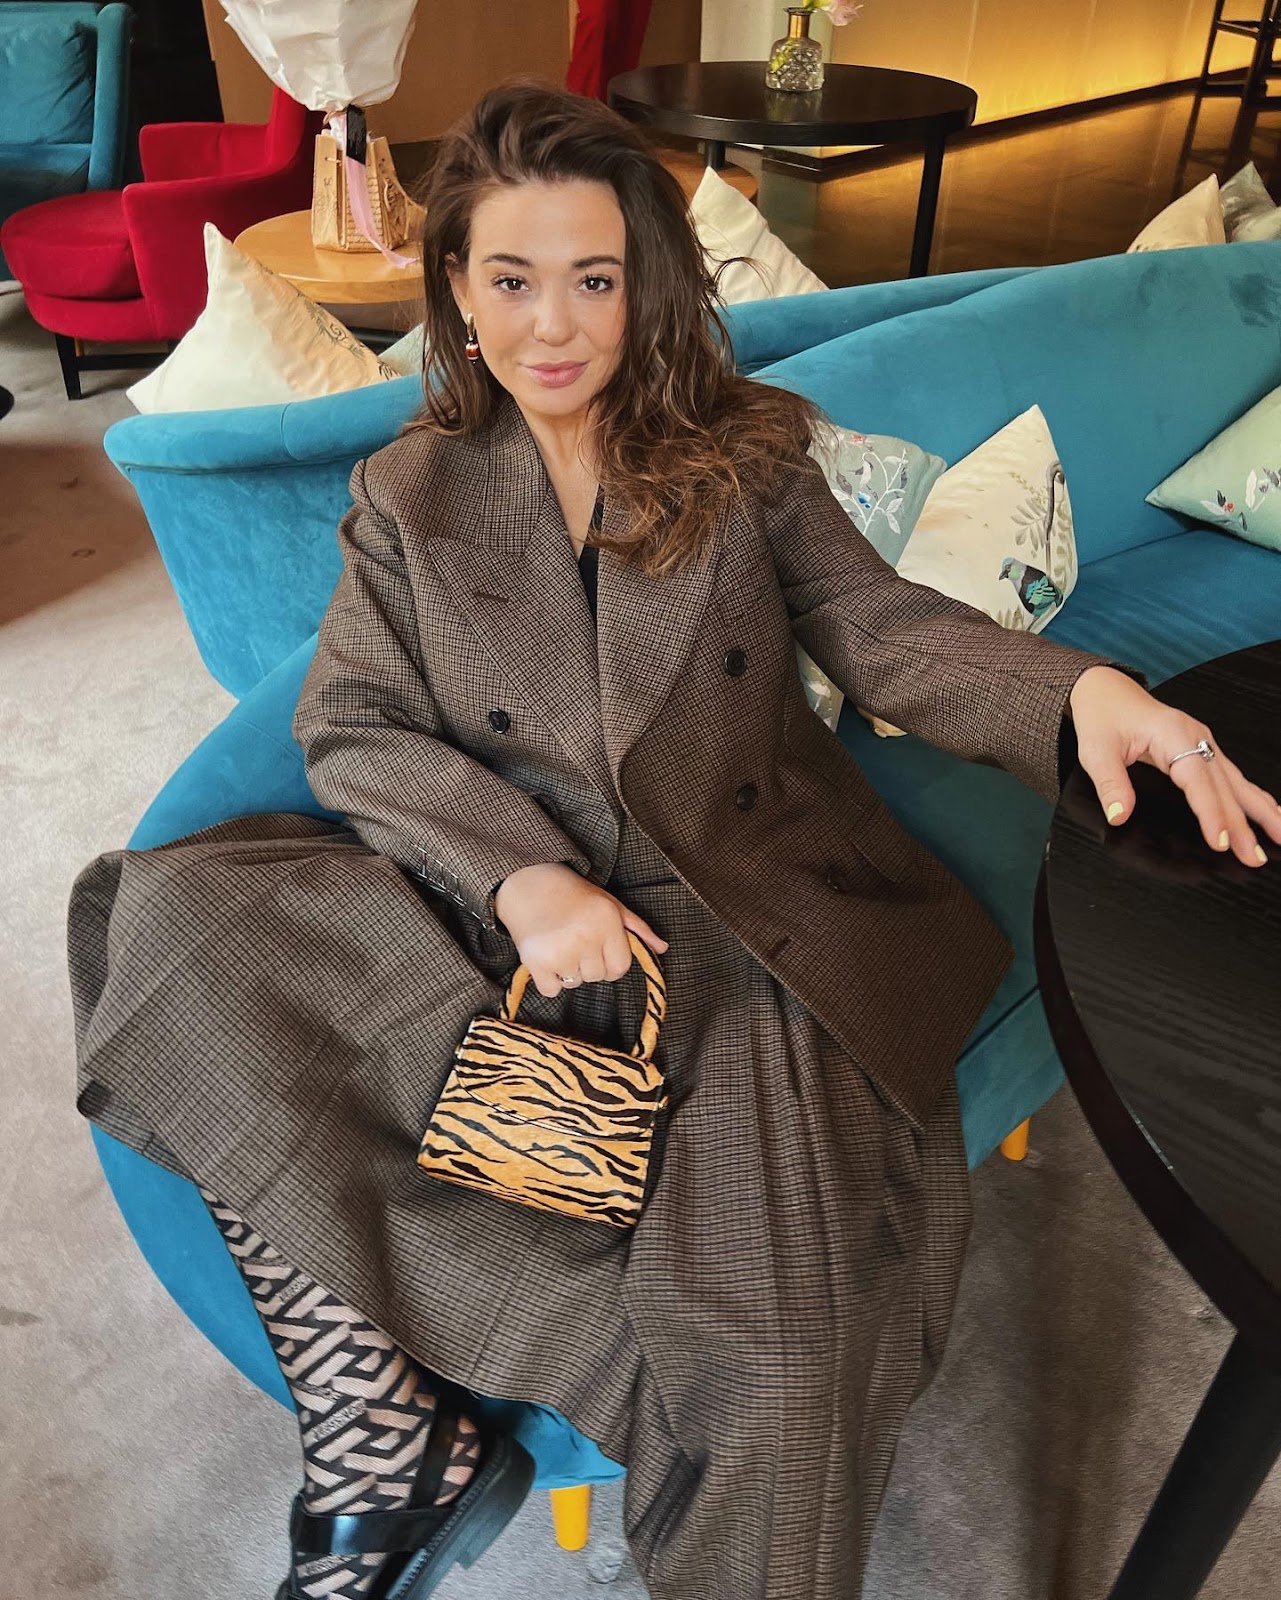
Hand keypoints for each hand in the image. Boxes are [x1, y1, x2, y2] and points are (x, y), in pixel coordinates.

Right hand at [493, 863, 669, 997]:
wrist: (530, 882)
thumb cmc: (575, 895)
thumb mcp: (611, 904)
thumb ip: (638, 929)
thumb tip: (662, 948)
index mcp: (607, 922)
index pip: (619, 968)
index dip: (610, 961)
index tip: (597, 948)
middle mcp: (586, 937)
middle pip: (597, 976)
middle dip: (588, 964)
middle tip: (575, 941)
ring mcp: (560, 951)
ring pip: (574, 983)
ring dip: (568, 970)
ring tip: (559, 943)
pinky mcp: (536, 961)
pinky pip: (551, 990)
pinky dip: (549, 980)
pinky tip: (546, 956)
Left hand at [1067, 666, 1280, 867]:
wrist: (1107, 691)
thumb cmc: (1104, 717)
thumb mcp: (1096, 751)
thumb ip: (1110, 783)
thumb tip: (1120, 815)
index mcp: (1173, 735)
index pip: (1198, 781)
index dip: (1211, 812)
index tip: (1219, 841)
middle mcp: (1196, 737)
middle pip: (1225, 786)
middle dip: (1242, 824)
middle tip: (1253, 856)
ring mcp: (1203, 743)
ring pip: (1237, 782)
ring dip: (1259, 811)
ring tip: (1279, 836)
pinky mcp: (1203, 749)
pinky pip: (1232, 777)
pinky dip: (1251, 797)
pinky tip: (1267, 813)